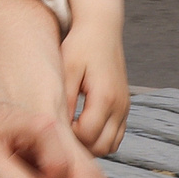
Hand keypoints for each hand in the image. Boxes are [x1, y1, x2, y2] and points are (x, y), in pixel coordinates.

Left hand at [61, 24, 130, 154]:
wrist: (102, 30)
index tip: (53, 127)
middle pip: (102, 147)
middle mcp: (120, 106)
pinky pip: (115, 136)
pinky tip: (82, 127)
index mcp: (105, 97)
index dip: (69, 137)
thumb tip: (59, 128)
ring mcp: (125, 108)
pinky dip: (100, 138)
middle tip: (60, 134)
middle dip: (80, 146)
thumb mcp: (67, 69)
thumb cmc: (81, 46)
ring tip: (70, 131)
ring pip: (111, 145)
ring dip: (92, 145)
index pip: (88, 136)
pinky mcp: (124, 107)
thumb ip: (65, 100)